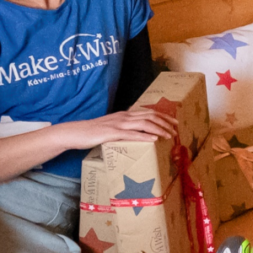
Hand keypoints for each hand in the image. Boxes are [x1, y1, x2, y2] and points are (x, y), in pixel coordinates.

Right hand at [63, 106, 177, 147]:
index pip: (148, 112)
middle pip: (149, 116)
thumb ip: (124, 128)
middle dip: (165, 122)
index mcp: (125, 115)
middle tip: (176, 129)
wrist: (76, 132)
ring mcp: (118, 124)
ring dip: (158, 129)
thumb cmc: (93, 132)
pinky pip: (131, 134)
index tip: (174, 122)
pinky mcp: (112, 133)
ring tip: (169, 135)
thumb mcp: (112, 127)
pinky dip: (144, 136)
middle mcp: (124, 117)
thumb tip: (136, 133)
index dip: (163, 116)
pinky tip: (154, 139)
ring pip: (143, 124)